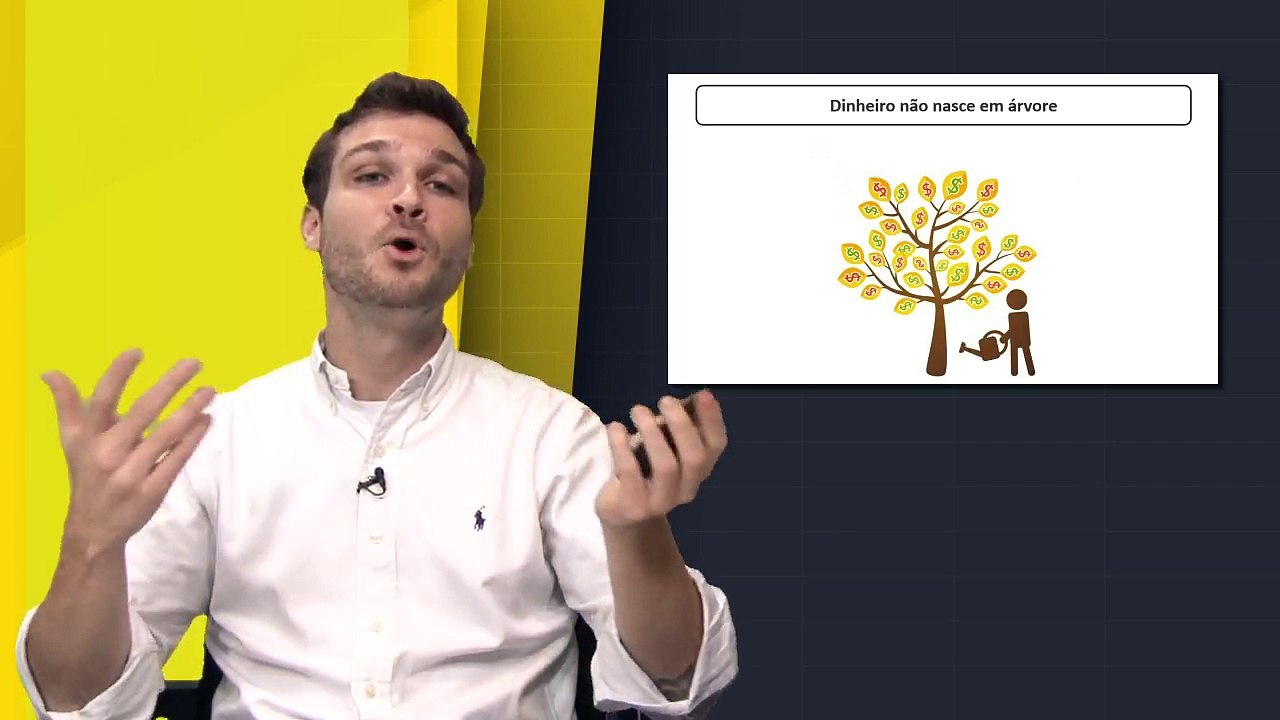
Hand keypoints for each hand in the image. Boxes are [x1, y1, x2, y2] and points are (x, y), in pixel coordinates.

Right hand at [42, 349, 215, 557]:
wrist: (93, 528)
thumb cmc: (87, 475)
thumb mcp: (72, 442)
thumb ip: (68, 405)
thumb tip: (50, 372)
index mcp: (88, 438)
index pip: (102, 399)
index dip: (117, 374)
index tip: (138, 351)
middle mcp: (108, 454)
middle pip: (143, 411)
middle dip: (170, 383)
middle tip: (195, 362)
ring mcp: (131, 474)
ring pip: (166, 434)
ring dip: (191, 409)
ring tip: (210, 390)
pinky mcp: (152, 491)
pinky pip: (177, 459)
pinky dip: (193, 438)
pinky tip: (206, 420)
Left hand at [596, 390, 727, 527]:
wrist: (623, 515)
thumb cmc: (645, 471)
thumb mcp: (663, 449)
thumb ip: (674, 429)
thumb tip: (683, 400)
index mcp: (698, 471)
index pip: (716, 446)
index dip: (713, 419)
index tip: (704, 394)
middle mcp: (686, 488)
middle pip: (694, 458)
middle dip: (682, 424)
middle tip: (665, 400)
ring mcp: (660, 501)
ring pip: (666, 466)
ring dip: (652, 433)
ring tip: (637, 410)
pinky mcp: (633, 506)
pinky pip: (630, 473)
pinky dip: (622, 446)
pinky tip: (615, 427)